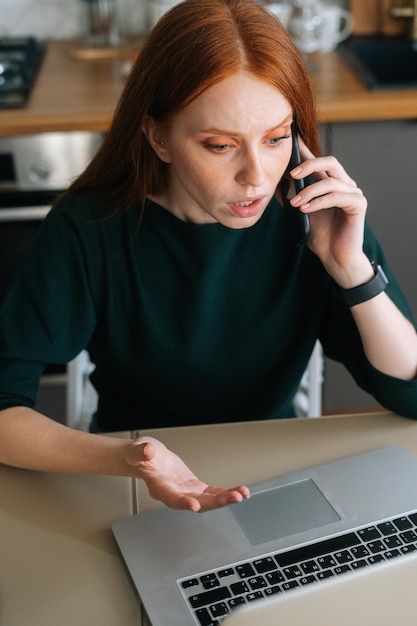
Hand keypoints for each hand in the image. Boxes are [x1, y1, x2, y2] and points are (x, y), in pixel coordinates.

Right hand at [123, 436, 249, 511]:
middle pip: (196, 502)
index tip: (195, 505)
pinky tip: (238, 492)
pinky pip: (212, 493)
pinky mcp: (194, 487)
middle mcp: (174, 494)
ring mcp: (186, 492)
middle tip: (234, 498)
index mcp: (159, 487)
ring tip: (242, 494)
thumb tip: (147, 450)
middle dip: (216, 502)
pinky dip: (225, 493)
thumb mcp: (138, 450)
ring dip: (225, 499)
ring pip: (208, 500)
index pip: (171, 497)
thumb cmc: (140, 455)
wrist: (146, 457)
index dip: (182, 502)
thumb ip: (141, 452)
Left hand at [290, 139, 368, 286]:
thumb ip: (291, 196)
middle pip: (330, 162)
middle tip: (291, 174)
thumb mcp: (300, 213)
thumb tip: (274, 183)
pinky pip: (337, 197)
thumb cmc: (320, 236)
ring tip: (294, 203)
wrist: (335, 258)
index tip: (291, 141)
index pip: (319, 162)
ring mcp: (354, 193)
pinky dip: (319, 202)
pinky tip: (305, 209)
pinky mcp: (358, 204)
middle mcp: (345, 184)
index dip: (306, 150)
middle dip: (309, 165)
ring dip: (309, 191)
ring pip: (331, 181)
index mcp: (332, 183)